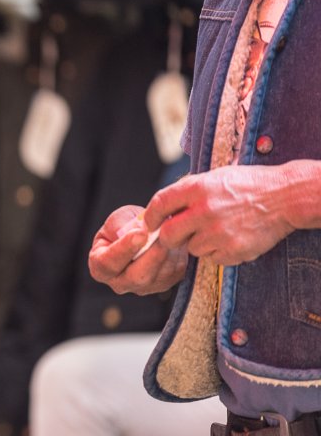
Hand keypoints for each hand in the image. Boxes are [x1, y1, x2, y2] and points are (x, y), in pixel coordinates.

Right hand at [89, 205, 187, 294]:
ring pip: (159, 276)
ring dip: (168, 253)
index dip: (124, 249)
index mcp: (100, 268)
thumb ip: (122, 226)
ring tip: (172, 232)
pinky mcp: (164, 285)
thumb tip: (138, 231)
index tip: (140, 233)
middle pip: (137, 277)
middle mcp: (120, 283)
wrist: (141, 233)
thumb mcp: (117, 220)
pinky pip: (174, 273)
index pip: (108, 263)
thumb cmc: (123, 226)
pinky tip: (175, 240)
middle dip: (152, 256)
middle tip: (162, 237)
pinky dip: (177, 255)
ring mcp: (143, 288)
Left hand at [143, 164, 297, 266]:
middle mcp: (204, 211)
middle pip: (169, 235)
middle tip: (177, 236)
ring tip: (217, 230)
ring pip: (192, 248)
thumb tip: (163, 208)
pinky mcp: (233, 250)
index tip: (151, 223)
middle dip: (169, 238)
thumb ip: (188, 192)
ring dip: (199, 243)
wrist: (285, 197)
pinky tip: (231, 238)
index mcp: (197, 189)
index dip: (152, 216)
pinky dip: (218, 252)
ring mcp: (219, 233)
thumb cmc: (248, 185)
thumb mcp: (214, 178)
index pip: (160, 204)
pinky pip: (212, 258)